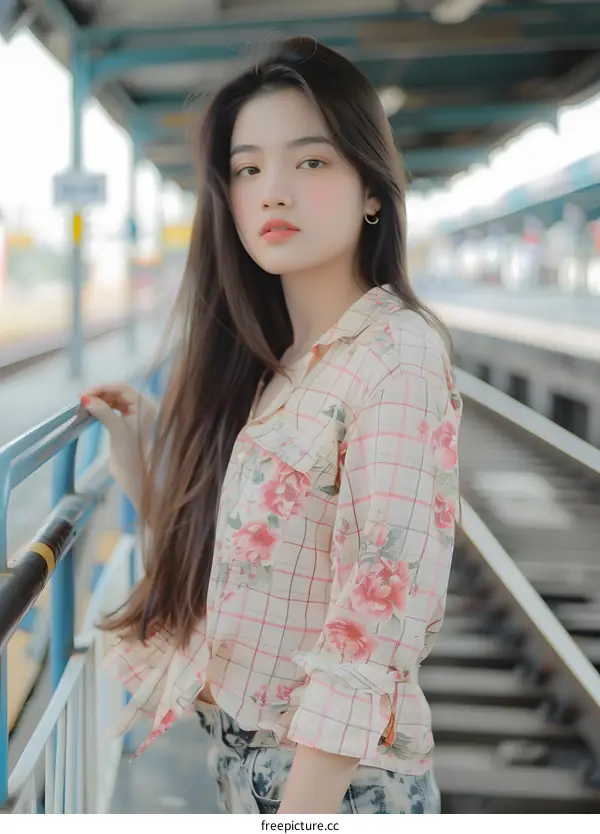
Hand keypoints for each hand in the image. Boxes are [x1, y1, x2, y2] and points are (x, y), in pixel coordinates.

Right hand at [80, 383, 158, 510]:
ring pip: (117, 400)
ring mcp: (138, 415)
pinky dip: (104, 408)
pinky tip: (93, 411)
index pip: (122, 388)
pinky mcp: (131, 424)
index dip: (102, 388)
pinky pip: (116, 409)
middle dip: (101, 394)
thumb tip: (85, 398)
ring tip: (85, 406)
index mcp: (146, 406)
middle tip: (82, 400)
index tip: (84, 394)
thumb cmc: (131, 454)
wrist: (137, 477)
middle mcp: (145, 407)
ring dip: (101, 401)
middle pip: (120, 392)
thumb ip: (103, 411)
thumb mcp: (117, 430)